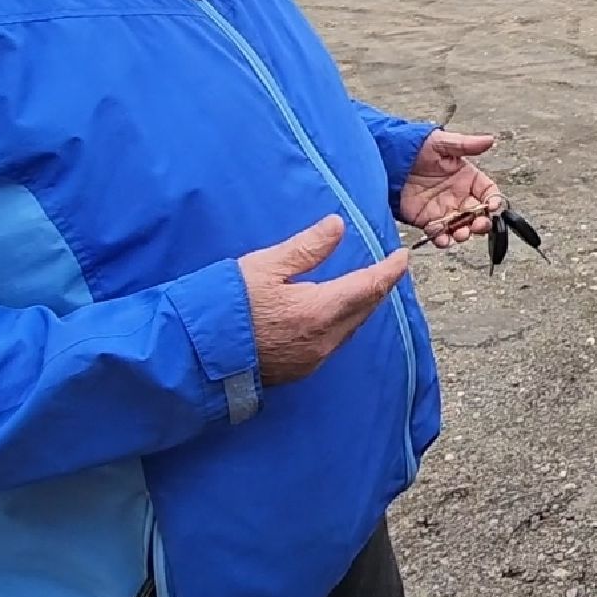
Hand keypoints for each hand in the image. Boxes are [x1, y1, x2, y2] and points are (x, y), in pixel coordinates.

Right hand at [239, 215, 409, 384]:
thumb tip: (338, 225)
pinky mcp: (298, 371)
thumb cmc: (225, 306)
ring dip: (360, 308)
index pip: (369, 287)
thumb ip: (305, 247)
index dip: (389, 271)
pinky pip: (332, 343)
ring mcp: (311, 360)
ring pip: (350, 329)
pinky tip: (334, 314)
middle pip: (364, 310)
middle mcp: (323, 340)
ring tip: (365, 288)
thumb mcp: (264, 266)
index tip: (402, 256)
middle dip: (378, 288)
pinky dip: (341, 324)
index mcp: (320, 311)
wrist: (194, 356)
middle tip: (387, 269)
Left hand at [398, 130, 502, 248]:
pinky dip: (443, 239)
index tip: (494, 206)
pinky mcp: (427, 220)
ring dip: (464, 233)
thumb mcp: (442, 143)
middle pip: (479, 214)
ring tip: (461, 233)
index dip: (494, 200)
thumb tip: (490, 140)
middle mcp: (458, 196)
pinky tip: (442, 238)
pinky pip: (440, 233)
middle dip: (482, 222)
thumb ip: (466, 144)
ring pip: (461, 227)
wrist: (388, 159)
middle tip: (479, 225)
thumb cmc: (416, 147)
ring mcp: (444, 210)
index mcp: (467, 177)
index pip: (488, 192)